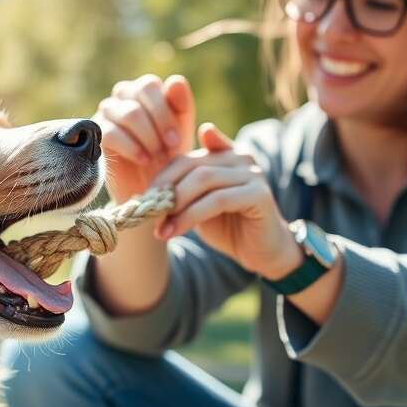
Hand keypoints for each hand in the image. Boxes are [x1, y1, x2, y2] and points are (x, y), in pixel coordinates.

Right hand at [93, 74, 195, 202]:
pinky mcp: (95, 133)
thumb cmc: (168, 154)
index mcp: (145, 89)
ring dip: (148, 138)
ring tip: (157, 157)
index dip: (164, 112)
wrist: (149, 184)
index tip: (175, 141)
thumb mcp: (181, 130)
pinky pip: (111, 133)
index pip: (150, 85)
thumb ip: (182, 105)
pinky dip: (131, 148)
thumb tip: (174, 81)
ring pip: (129, 114)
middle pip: (139, 93)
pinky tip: (143, 160)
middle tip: (169, 149)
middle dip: (159, 124)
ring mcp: (107, 112)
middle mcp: (123, 95)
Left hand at [150, 123, 301, 279]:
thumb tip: (150, 187)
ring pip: (203, 181)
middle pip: (192, 166)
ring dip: (176, 206)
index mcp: (224, 155)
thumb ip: (182, 190)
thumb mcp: (199, 205)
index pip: (183, 159)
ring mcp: (252, 173)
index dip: (160, 178)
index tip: (143, 200)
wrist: (263, 252)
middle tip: (148, 215)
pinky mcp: (259, 194)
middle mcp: (240, 157)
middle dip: (166, 192)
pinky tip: (176, 231)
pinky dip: (191, 215)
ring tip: (161, 228)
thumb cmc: (229, 227)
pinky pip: (218, 200)